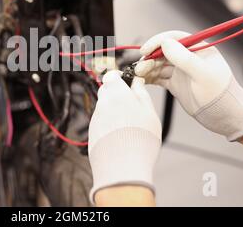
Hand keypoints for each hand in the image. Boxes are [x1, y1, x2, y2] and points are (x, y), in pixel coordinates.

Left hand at [88, 70, 160, 203]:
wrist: (122, 167)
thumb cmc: (139, 139)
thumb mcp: (149, 112)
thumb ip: (141, 94)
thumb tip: (137, 82)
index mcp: (116, 93)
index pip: (111, 76)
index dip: (118, 77)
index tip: (126, 82)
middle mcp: (102, 104)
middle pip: (106, 91)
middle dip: (116, 94)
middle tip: (131, 105)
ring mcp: (95, 119)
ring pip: (104, 108)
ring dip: (113, 111)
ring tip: (129, 126)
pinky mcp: (92, 133)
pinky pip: (101, 123)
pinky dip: (109, 125)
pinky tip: (121, 136)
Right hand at [135, 31, 242, 140]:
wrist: (225, 115)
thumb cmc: (220, 93)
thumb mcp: (203, 74)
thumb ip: (184, 58)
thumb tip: (165, 43)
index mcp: (197, 49)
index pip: (173, 38)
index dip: (157, 42)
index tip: (145, 50)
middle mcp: (187, 57)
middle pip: (162, 51)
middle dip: (149, 58)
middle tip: (140, 68)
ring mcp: (180, 71)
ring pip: (158, 64)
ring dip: (147, 68)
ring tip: (138, 75)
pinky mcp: (175, 83)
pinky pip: (158, 77)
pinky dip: (149, 78)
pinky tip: (142, 81)